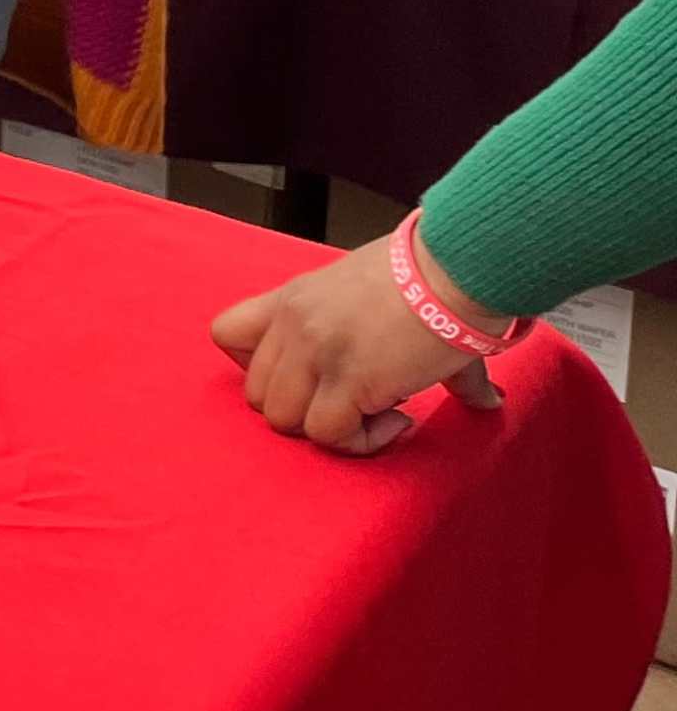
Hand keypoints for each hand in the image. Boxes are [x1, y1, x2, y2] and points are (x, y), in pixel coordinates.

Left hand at [211, 227, 507, 454]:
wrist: (458, 268)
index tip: (307, 377)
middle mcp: (293, 325)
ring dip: (333, 432)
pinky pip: (330, 435)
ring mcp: (315, 352)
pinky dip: (362, 442)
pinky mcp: (349, 381)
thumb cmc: (430, 277)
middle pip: (257, 394)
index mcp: (291, 300)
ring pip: (284, 421)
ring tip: (380, 415)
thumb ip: (395, 347)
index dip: (259, 368)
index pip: (226, 335)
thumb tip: (485, 398)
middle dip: (303, 410)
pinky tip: (400, 421)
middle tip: (354, 404)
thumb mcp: (384, 300)